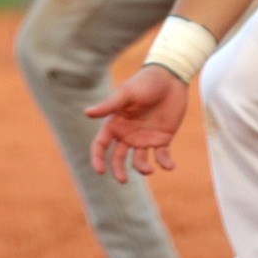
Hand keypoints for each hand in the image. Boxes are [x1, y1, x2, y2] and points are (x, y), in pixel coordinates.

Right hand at [86, 65, 190, 183]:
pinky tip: (169, 165)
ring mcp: (145, 137)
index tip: (100, 171)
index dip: (97, 159)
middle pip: (117, 158)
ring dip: (142, 168)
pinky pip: (162, 156)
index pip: (101, 145)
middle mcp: (128, 134)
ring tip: (149, 169)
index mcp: (115, 124)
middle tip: (122, 180)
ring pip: (139, 161)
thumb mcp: (126, 94)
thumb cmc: (145, 82)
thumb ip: (109, 106)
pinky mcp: (162, 138)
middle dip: (118, 171)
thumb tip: (86, 113)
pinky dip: (165, 164)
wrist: (171, 77)